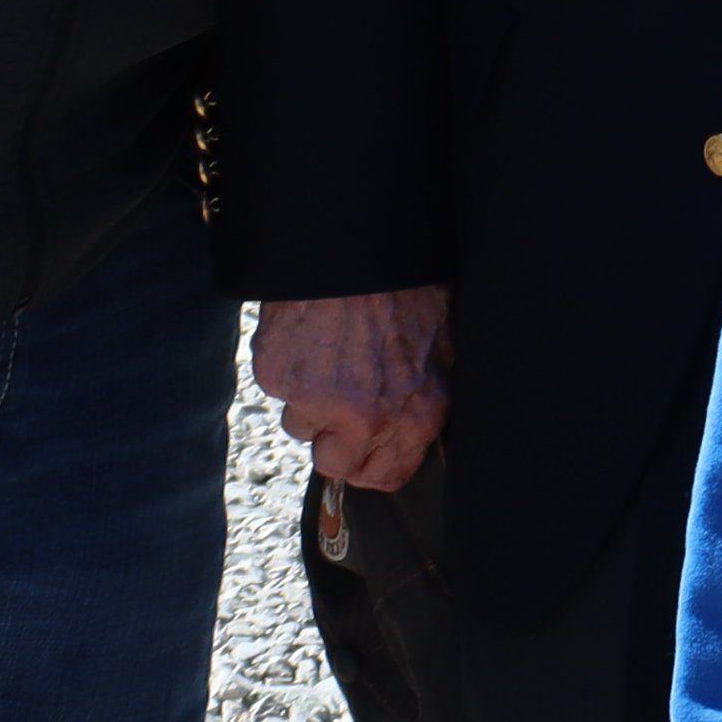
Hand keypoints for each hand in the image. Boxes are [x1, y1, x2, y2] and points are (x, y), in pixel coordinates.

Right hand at [254, 285, 452, 490]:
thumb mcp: (445, 341)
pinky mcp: (277, 376)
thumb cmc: (407, 284)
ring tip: (332, 349)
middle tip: (343, 396)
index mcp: (414, 413)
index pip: (385, 477)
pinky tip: (311, 334)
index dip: (371, 463)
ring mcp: (315, 399)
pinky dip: (289, 365)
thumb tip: (417, 424)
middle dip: (333, 437)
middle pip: (333, 462)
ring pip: (300, 422)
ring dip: (310, 397)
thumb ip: (429, 393)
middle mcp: (365, 416)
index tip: (365, 448)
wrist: (358, 244)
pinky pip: (278, 388)